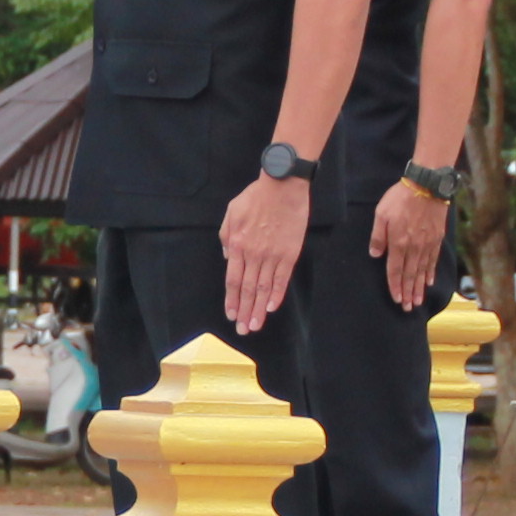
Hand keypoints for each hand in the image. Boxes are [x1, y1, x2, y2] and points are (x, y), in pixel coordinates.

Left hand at [221, 169, 311, 327]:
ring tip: (256, 325)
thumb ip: (226, 235)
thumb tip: (226, 257)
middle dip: (244, 311)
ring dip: (258, 309)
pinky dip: (276, 295)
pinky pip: (281, 278)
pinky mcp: (289, 253)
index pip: (233, 279)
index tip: (231, 314)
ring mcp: (272, 255)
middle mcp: (253, 254)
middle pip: (248, 289)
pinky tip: (271, 308)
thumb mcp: (231, 211)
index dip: (232, 299)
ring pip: (264, 288)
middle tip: (243, 330)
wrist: (282, 185)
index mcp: (237, 244)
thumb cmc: (256, 196)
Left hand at [370, 178, 448, 310]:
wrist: (427, 185)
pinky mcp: (436, 238)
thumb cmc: (400, 198)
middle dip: (408, 293)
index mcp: (398, 242)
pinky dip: (430, 272)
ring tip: (418, 301)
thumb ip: (378, 236)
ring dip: (419, 288)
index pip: (395, 270)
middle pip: (410, 275)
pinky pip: (433, 260)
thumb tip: (375, 255)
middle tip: (408, 308)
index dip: (395, 286)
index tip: (396, 299)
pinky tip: (429, 282)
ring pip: (422, 271)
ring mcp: (427, 244)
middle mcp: (414, 247)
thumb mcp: (381, 214)